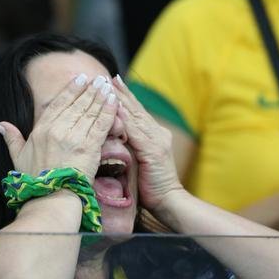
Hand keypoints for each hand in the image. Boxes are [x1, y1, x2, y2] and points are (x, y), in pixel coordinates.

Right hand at [0, 75, 117, 182]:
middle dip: (89, 89)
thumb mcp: (18, 156)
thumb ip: (11, 137)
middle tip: (98, 78)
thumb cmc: (34, 181)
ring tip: (106, 85)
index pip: (58, 103)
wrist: (51, 198)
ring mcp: (74, 138)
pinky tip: (113, 100)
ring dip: (100, 96)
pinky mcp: (89, 147)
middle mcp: (57, 130)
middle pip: (76, 104)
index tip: (79, 79)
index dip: (70, 89)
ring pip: (90, 111)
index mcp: (41, 130)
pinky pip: (101, 124)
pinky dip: (108, 111)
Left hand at [112, 77, 183, 211]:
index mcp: (155, 136)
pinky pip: (136, 130)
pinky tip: (116, 107)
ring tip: (110, 85)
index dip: (125, 97)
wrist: (169, 202)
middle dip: (122, 92)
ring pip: (135, 115)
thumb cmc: (151, 188)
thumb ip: (130, 148)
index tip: (113, 82)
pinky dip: (125, 117)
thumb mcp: (139, 162)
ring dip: (121, 99)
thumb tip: (112, 138)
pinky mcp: (153, 150)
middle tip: (109, 76)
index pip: (137, 113)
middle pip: (136, 109)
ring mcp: (157, 140)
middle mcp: (157, 133)